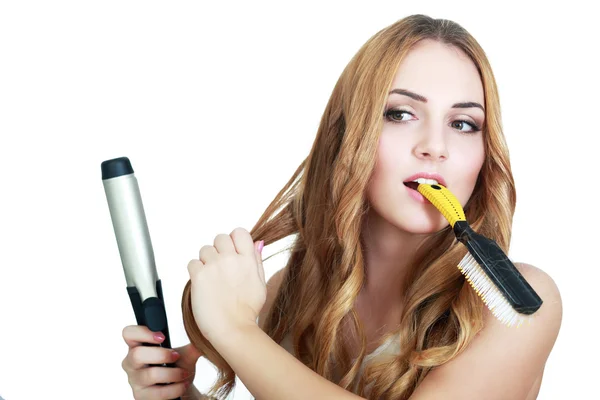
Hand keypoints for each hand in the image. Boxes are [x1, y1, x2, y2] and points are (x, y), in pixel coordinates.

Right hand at [122, 324, 202, 398]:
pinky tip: (182, 385)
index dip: (142, 332)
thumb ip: (191, 345)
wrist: (179, 389)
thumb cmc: (176, 367)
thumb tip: (203, 336)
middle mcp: (132, 363)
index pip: (129, 333)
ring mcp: (135, 381)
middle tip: (176, 356)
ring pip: (150, 375)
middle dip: (162, 355)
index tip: (162, 337)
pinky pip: (157, 393)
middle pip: (137, 355)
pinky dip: (174, 389)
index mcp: (139, 346)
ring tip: (184, 374)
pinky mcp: (141, 397)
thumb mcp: (184, 354)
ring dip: (172, 374)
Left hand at [187, 227, 265, 342]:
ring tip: (212, 278)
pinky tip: (203, 284)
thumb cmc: (247, 311)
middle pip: (220, 238)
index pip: (239, 232)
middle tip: (220, 268)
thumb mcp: (260, 283)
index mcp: (248, 260)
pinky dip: (196, 272)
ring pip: (205, 249)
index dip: (234, 240)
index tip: (232, 252)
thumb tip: (258, 243)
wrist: (233, 329)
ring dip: (206, 260)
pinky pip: (192, 262)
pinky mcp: (199, 276)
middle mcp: (231, 259)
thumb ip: (257, 261)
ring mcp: (214, 266)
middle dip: (219, 250)